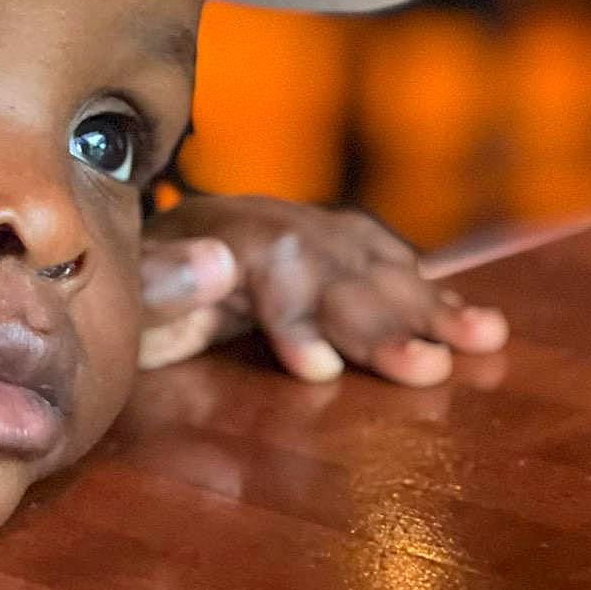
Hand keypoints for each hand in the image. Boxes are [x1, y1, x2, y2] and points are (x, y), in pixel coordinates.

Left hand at [138, 194, 508, 386]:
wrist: (104, 267)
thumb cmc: (110, 304)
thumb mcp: (115, 303)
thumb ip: (160, 283)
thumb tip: (221, 262)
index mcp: (204, 232)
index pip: (271, 257)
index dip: (299, 313)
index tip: (316, 369)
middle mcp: (258, 220)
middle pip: (334, 261)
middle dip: (384, 318)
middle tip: (430, 369)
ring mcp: (290, 228)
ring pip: (367, 259)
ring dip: (428, 303)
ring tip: (486, 340)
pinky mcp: (312, 245)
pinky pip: (375, 257)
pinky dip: (423, 287)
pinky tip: (464, 314)